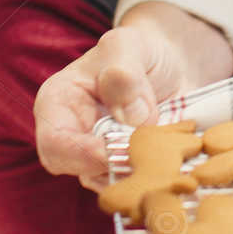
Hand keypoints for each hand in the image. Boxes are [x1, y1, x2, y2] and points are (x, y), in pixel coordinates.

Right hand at [33, 3, 232, 187]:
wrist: (173, 65)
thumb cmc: (141, 51)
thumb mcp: (129, 45)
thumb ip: (124, 73)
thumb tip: (130, 115)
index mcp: (58, 103)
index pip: (55, 144)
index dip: (83, 153)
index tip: (120, 149)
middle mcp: (74, 137)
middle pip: (83, 171)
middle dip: (120, 166)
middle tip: (152, 152)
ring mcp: (101, 158)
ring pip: (114, 185)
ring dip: (144, 174)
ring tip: (171, 152)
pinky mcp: (129, 170)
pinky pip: (138, 188)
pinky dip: (159, 179)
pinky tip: (177, 162)